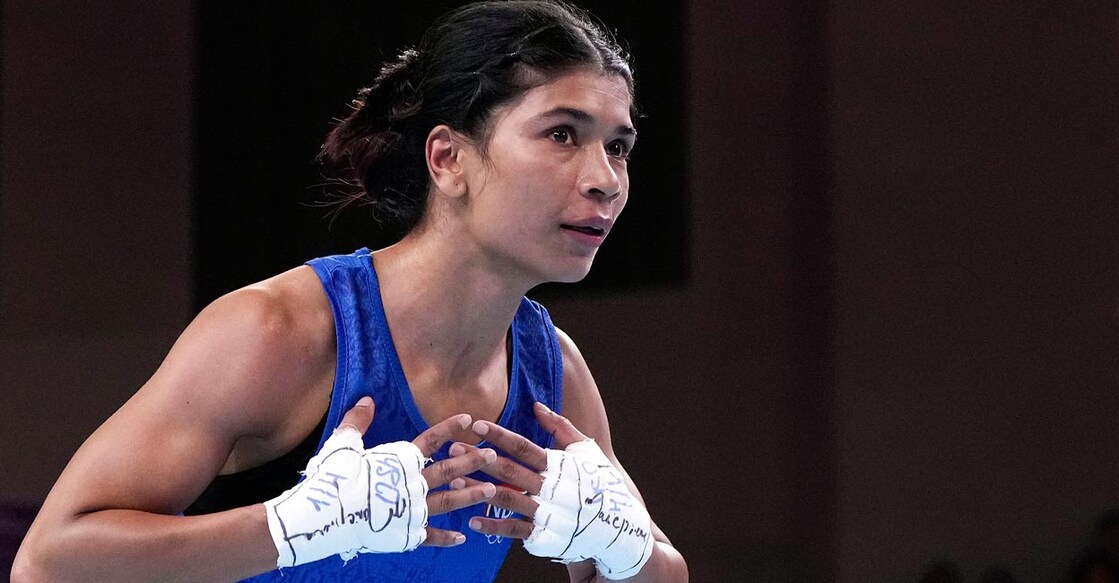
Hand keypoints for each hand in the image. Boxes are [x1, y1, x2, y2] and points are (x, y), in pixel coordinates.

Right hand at [263, 397, 496, 566]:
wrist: (324, 517)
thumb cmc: (332, 479)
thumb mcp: (343, 445)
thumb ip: (358, 422)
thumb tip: (367, 399)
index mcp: (400, 461)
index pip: (430, 439)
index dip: (450, 427)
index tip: (468, 418)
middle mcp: (412, 483)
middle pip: (449, 469)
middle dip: (473, 460)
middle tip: (493, 455)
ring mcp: (411, 510)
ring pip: (449, 501)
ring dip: (471, 495)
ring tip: (491, 490)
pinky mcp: (405, 534)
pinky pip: (430, 536)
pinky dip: (446, 538)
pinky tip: (462, 538)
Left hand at [466, 402, 653, 579]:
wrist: (617, 527)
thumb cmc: (599, 482)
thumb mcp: (586, 450)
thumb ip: (560, 427)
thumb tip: (537, 405)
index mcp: (558, 465)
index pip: (524, 446)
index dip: (500, 435)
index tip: (477, 425)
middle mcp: (551, 488)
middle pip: (509, 470)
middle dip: (480, 458)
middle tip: (454, 448)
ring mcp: (547, 513)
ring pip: (507, 499)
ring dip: (479, 489)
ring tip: (455, 481)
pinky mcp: (544, 535)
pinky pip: (514, 530)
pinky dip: (493, 525)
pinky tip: (472, 520)